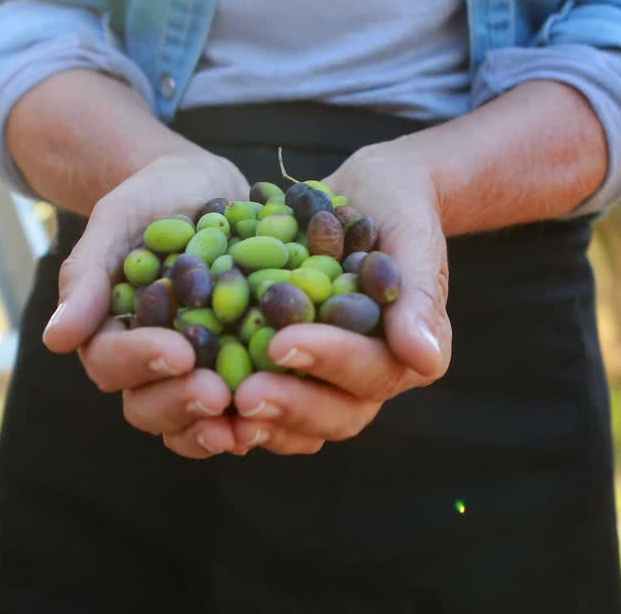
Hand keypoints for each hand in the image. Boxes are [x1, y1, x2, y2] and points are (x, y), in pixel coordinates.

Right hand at [43, 152, 249, 457]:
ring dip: (215, 427)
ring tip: (247, 423)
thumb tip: (56, 340)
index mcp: (108, 333)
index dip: (141, 361)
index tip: (178, 352)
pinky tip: (285, 410)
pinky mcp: (235, 372)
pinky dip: (258, 417)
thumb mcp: (117, 219)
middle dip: (181, 404)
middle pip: (147, 407)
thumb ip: (87, 273)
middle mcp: (145, 365)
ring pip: (190, 422)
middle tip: (218, 396)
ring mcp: (191, 374)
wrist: (204, 187)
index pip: (110, 361)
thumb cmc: (151, 199)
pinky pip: (239, 410)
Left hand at [231, 143, 452, 453]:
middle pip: (337, 415)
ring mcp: (331, 384)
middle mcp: (372, 380)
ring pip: (300, 425)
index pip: (374, 371)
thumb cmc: (397, 206)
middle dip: (290, 404)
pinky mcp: (293, 377)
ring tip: (214, 405)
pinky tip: (196, 396)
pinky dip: (233, 410)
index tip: (283, 341)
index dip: (330, 361)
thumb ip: (418, 294)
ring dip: (260, 421)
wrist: (365, 194)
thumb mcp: (411, 235)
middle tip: (242, 394)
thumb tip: (424, 360)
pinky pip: (268, 409)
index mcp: (409, 355)